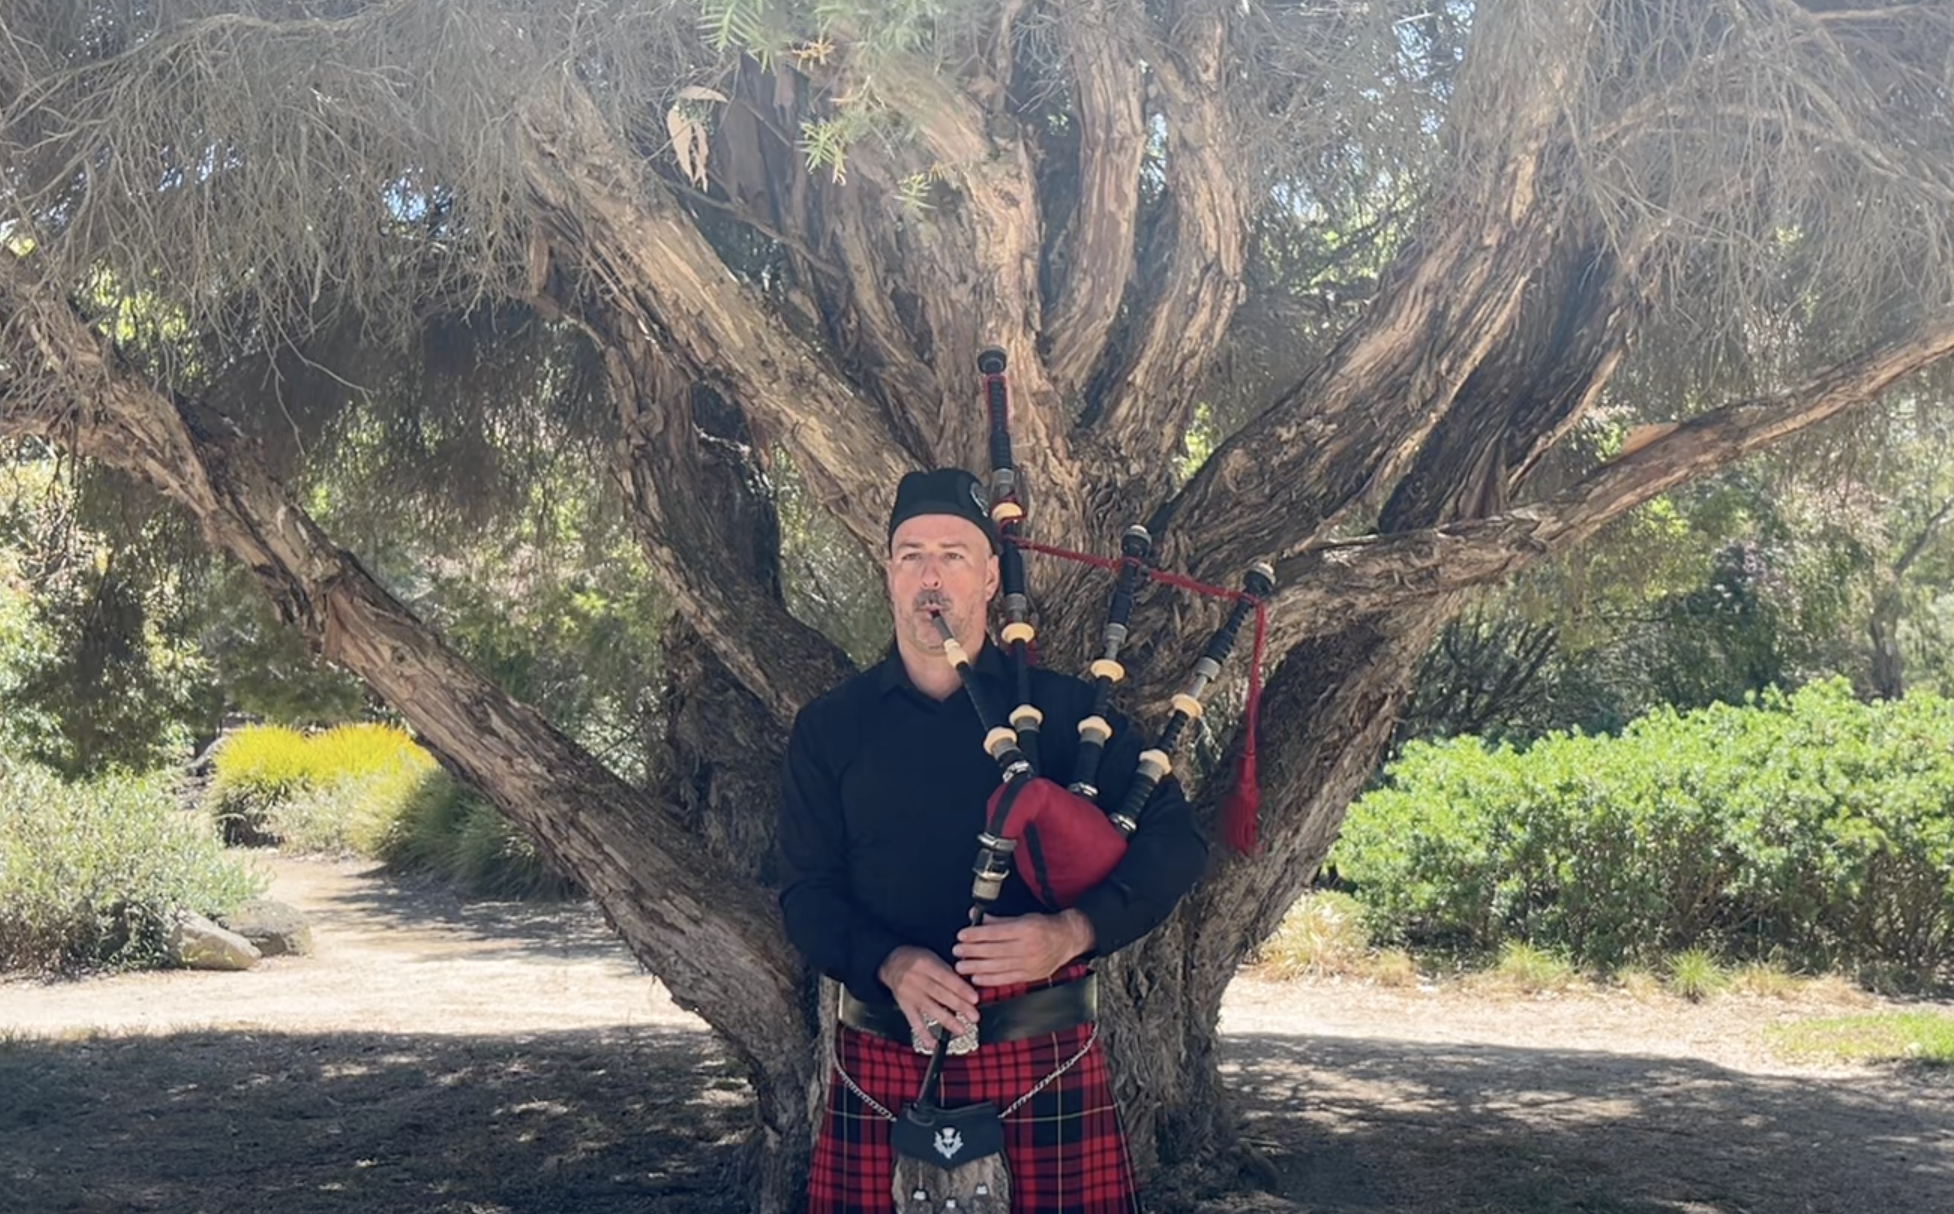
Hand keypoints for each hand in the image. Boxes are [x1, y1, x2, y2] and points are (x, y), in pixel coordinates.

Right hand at [878, 945, 980, 1043]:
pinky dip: (924, 1034)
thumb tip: (967, 990)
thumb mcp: (933, 957)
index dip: (961, 989)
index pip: (946, 978)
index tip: (974, 999)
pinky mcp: (904, 1006)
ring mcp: (909, 994)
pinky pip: (914, 1022)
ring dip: (947, 1021)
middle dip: (959, 1007)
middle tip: (973, 1016)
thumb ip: (948, 972)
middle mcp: (916, 979)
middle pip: (940, 994)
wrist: (891, 962)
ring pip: (930, 1009)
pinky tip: (933, 1044)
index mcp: (925, 964)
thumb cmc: (917, 959)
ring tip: (961, 1030)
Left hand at [952, 911, 1094, 986]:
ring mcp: (1028, 963)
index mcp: (1025, 929)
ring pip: (997, 966)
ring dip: (976, 967)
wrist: (1066, 940)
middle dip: (972, 952)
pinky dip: (990, 980)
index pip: (995, 933)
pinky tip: (977, 978)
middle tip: (957, 951)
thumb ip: (999, 920)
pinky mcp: (1029, 976)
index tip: (961, 935)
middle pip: (994, 951)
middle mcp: (1027, 947)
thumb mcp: (1023, 918)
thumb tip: (978, 917)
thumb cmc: (1044, 927)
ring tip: (961, 966)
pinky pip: (1006, 979)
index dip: (976, 935)